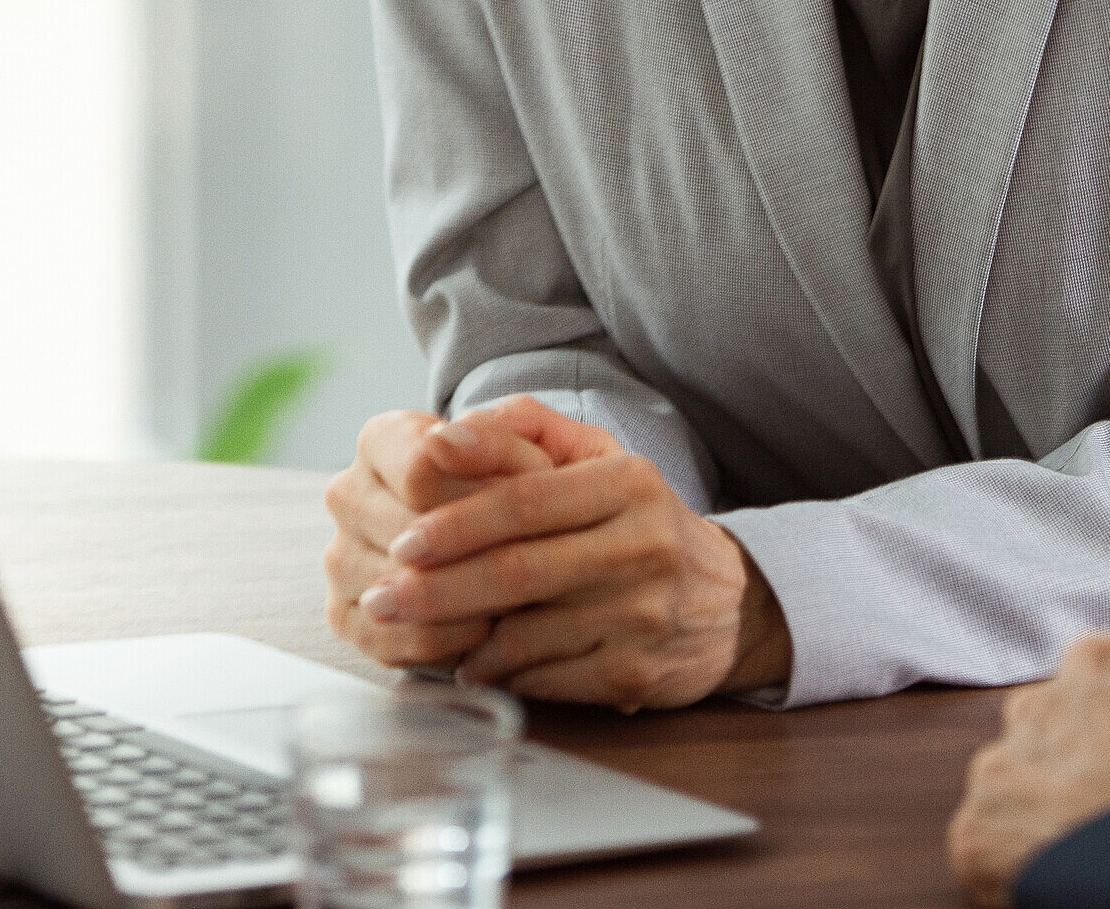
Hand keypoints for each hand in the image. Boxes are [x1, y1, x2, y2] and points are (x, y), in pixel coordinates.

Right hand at [324, 409, 557, 670]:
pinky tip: (486, 628)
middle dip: (481, 548)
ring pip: (398, 588)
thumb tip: (445, 439)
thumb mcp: (532, 446)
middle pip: (410, 532)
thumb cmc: (525, 481)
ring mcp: (339, 555)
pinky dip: (445, 639)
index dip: (490, 488)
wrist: (514, 530)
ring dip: (465, 598)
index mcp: (383, 439)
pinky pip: (390, 638)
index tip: (537, 497)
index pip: (423, 468)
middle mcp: (348, 493)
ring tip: (518, 594)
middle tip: (539, 555)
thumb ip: (496, 436)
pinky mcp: (344, 613)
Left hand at [348, 397, 790, 710]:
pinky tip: (476, 665)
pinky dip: (498, 674)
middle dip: (435, 588)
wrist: (728, 602)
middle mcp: (642, 544)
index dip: (457, 523)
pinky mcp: (635, 671)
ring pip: (524, 632)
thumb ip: (527, 433)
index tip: (404, 541)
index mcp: (631, 483)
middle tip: (381, 596)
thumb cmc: (639, 524)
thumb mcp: (601, 462)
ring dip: (459, 638)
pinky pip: (543, 678)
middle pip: (517, 571)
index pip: (527, 500)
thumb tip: (447, 433)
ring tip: (419, 633)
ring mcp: (641, 613)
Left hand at [948, 638, 1109, 906]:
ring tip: (1079, 847)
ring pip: (1008, 785)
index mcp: (1097, 662)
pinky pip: (985, 843)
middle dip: (1064, 765)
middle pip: (1041, 730)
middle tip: (1102, 809)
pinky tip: (1054, 874)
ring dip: (1033, 812)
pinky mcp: (974, 831)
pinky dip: (1010, 863)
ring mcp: (999, 766)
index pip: (1089, 687)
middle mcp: (1036, 701)